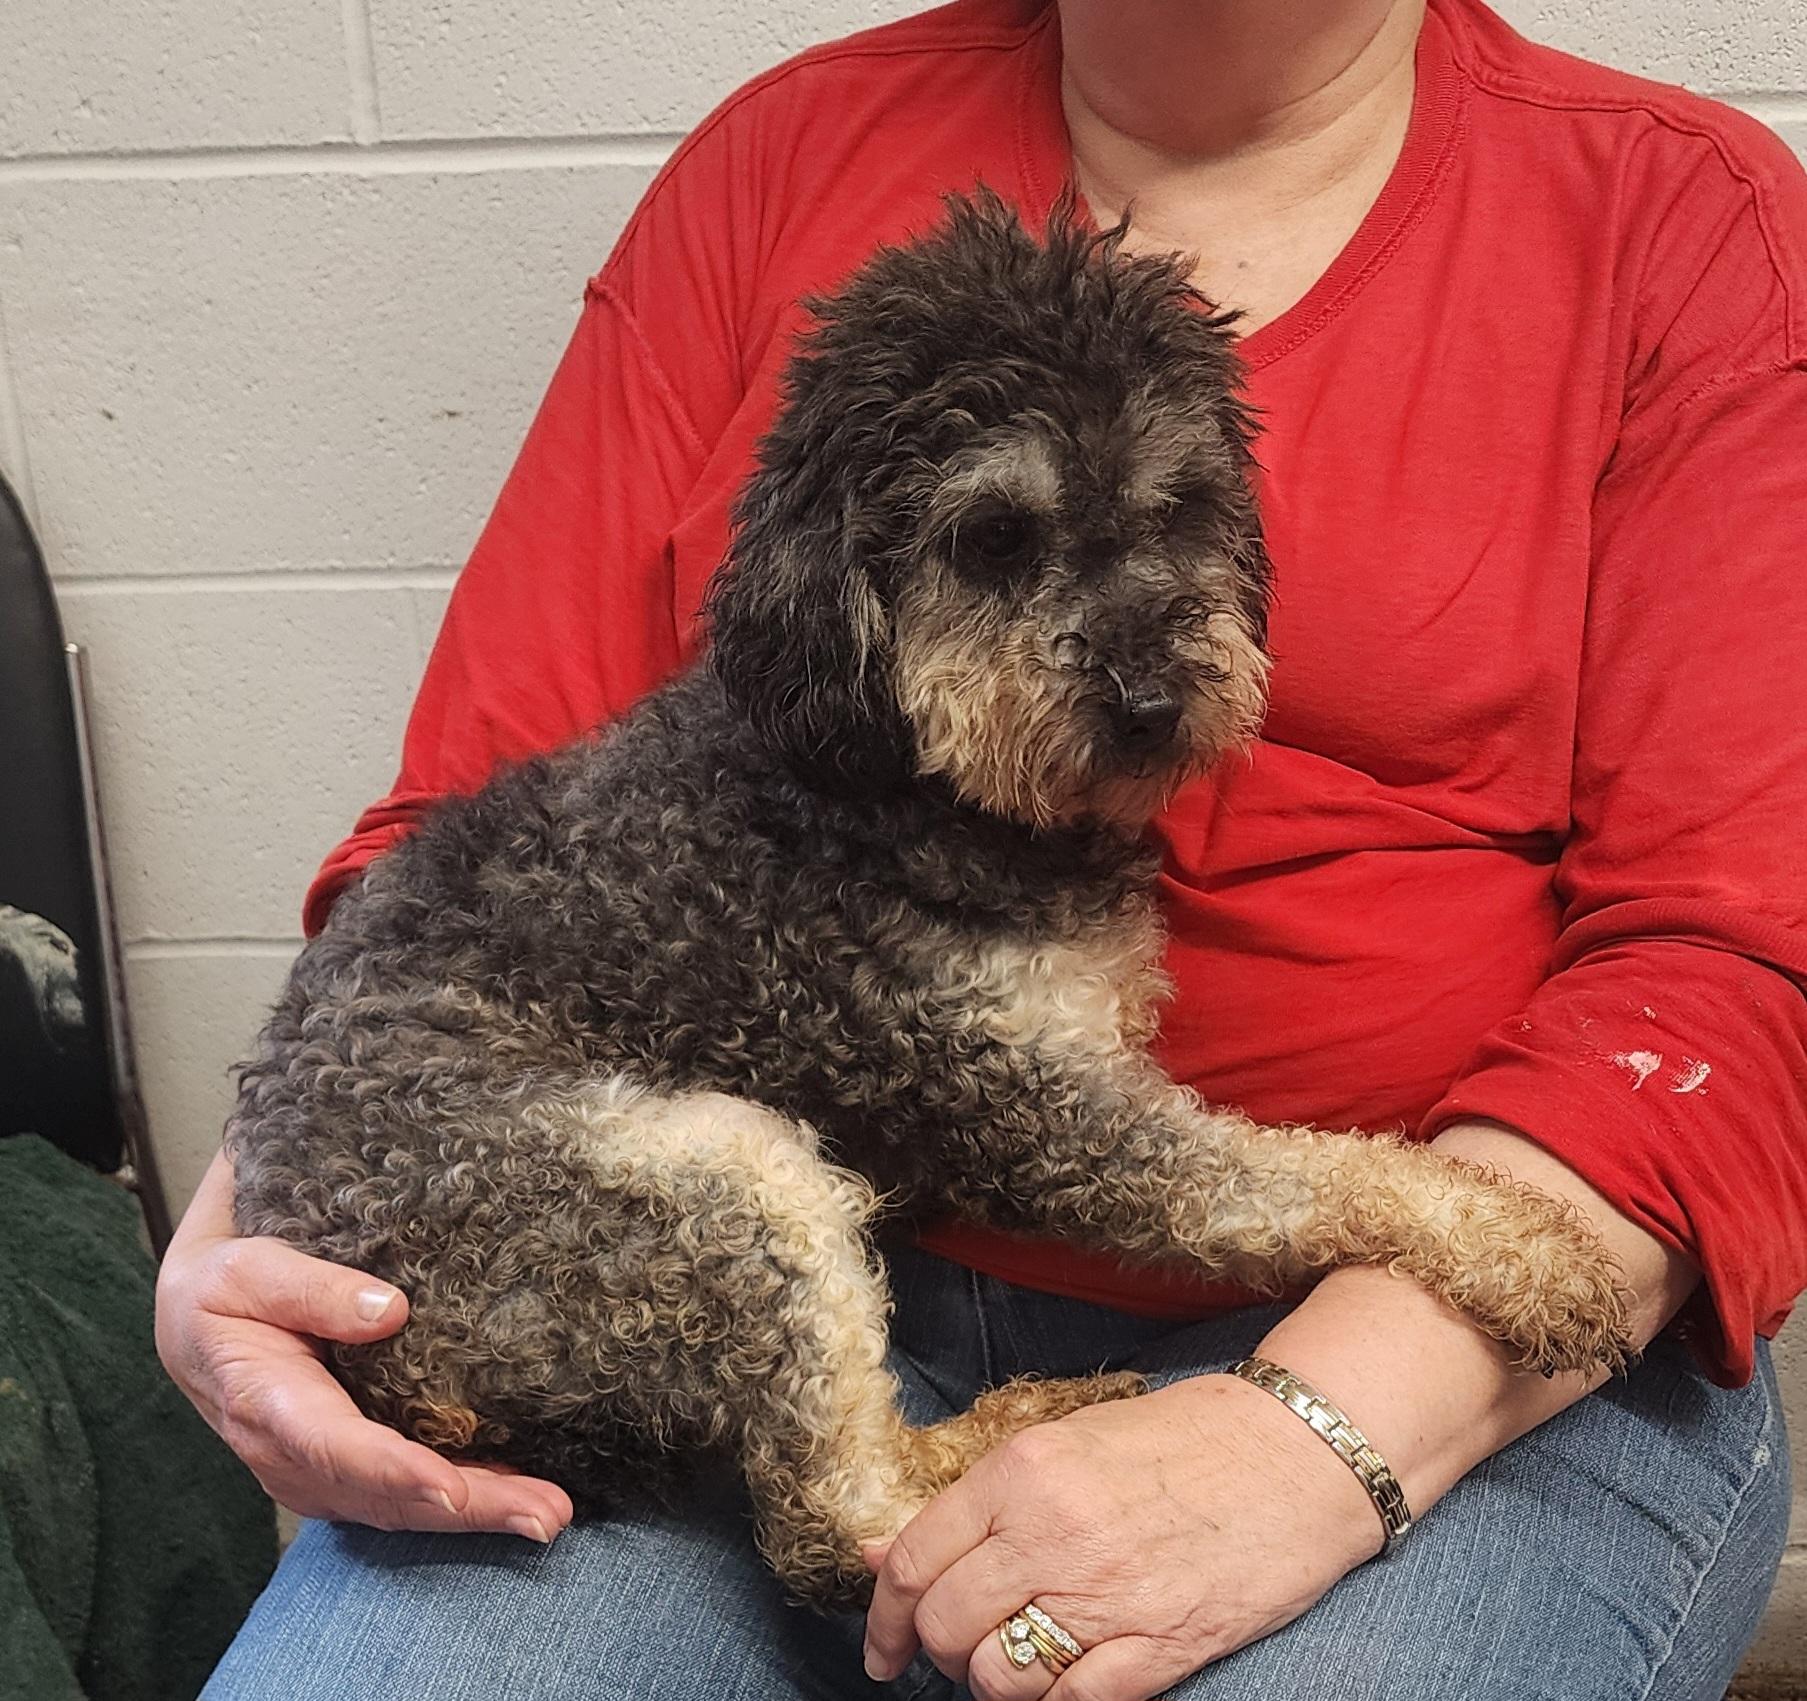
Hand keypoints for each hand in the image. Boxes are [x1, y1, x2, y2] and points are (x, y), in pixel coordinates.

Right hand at [155, 1149, 572, 1540]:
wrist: (196, 1319)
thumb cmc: (223, 1287)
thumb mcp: (247, 1270)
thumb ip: (311, 1288)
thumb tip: (389, 1309)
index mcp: (266, 1405)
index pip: (339, 1448)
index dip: (398, 1472)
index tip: (452, 1486)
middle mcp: (294, 1456)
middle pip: (388, 1494)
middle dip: (469, 1509)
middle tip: (546, 1515)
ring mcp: (320, 1471)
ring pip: (404, 1506)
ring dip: (479, 1514)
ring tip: (549, 1515)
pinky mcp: (344, 1468)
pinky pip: (405, 1495)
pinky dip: (463, 1501)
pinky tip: (518, 1496)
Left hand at [862, 1374, 1382, 1699]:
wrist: (1290, 1454)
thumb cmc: (1175, 1443)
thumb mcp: (1064, 1444)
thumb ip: (973, 1501)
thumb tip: (881, 1552)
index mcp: (1021, 1473)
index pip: (914, 1561)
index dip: (883, 1617)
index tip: (881, 1646)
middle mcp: (1051, 1534)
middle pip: (946, 1625)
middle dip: (938, 1652)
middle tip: (956, 1651)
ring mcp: (1106, 1596)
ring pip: (997, 1677)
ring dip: (993, 1683)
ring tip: (1016, 1664)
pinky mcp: (1160, 1647)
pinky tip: (1063, 1686)